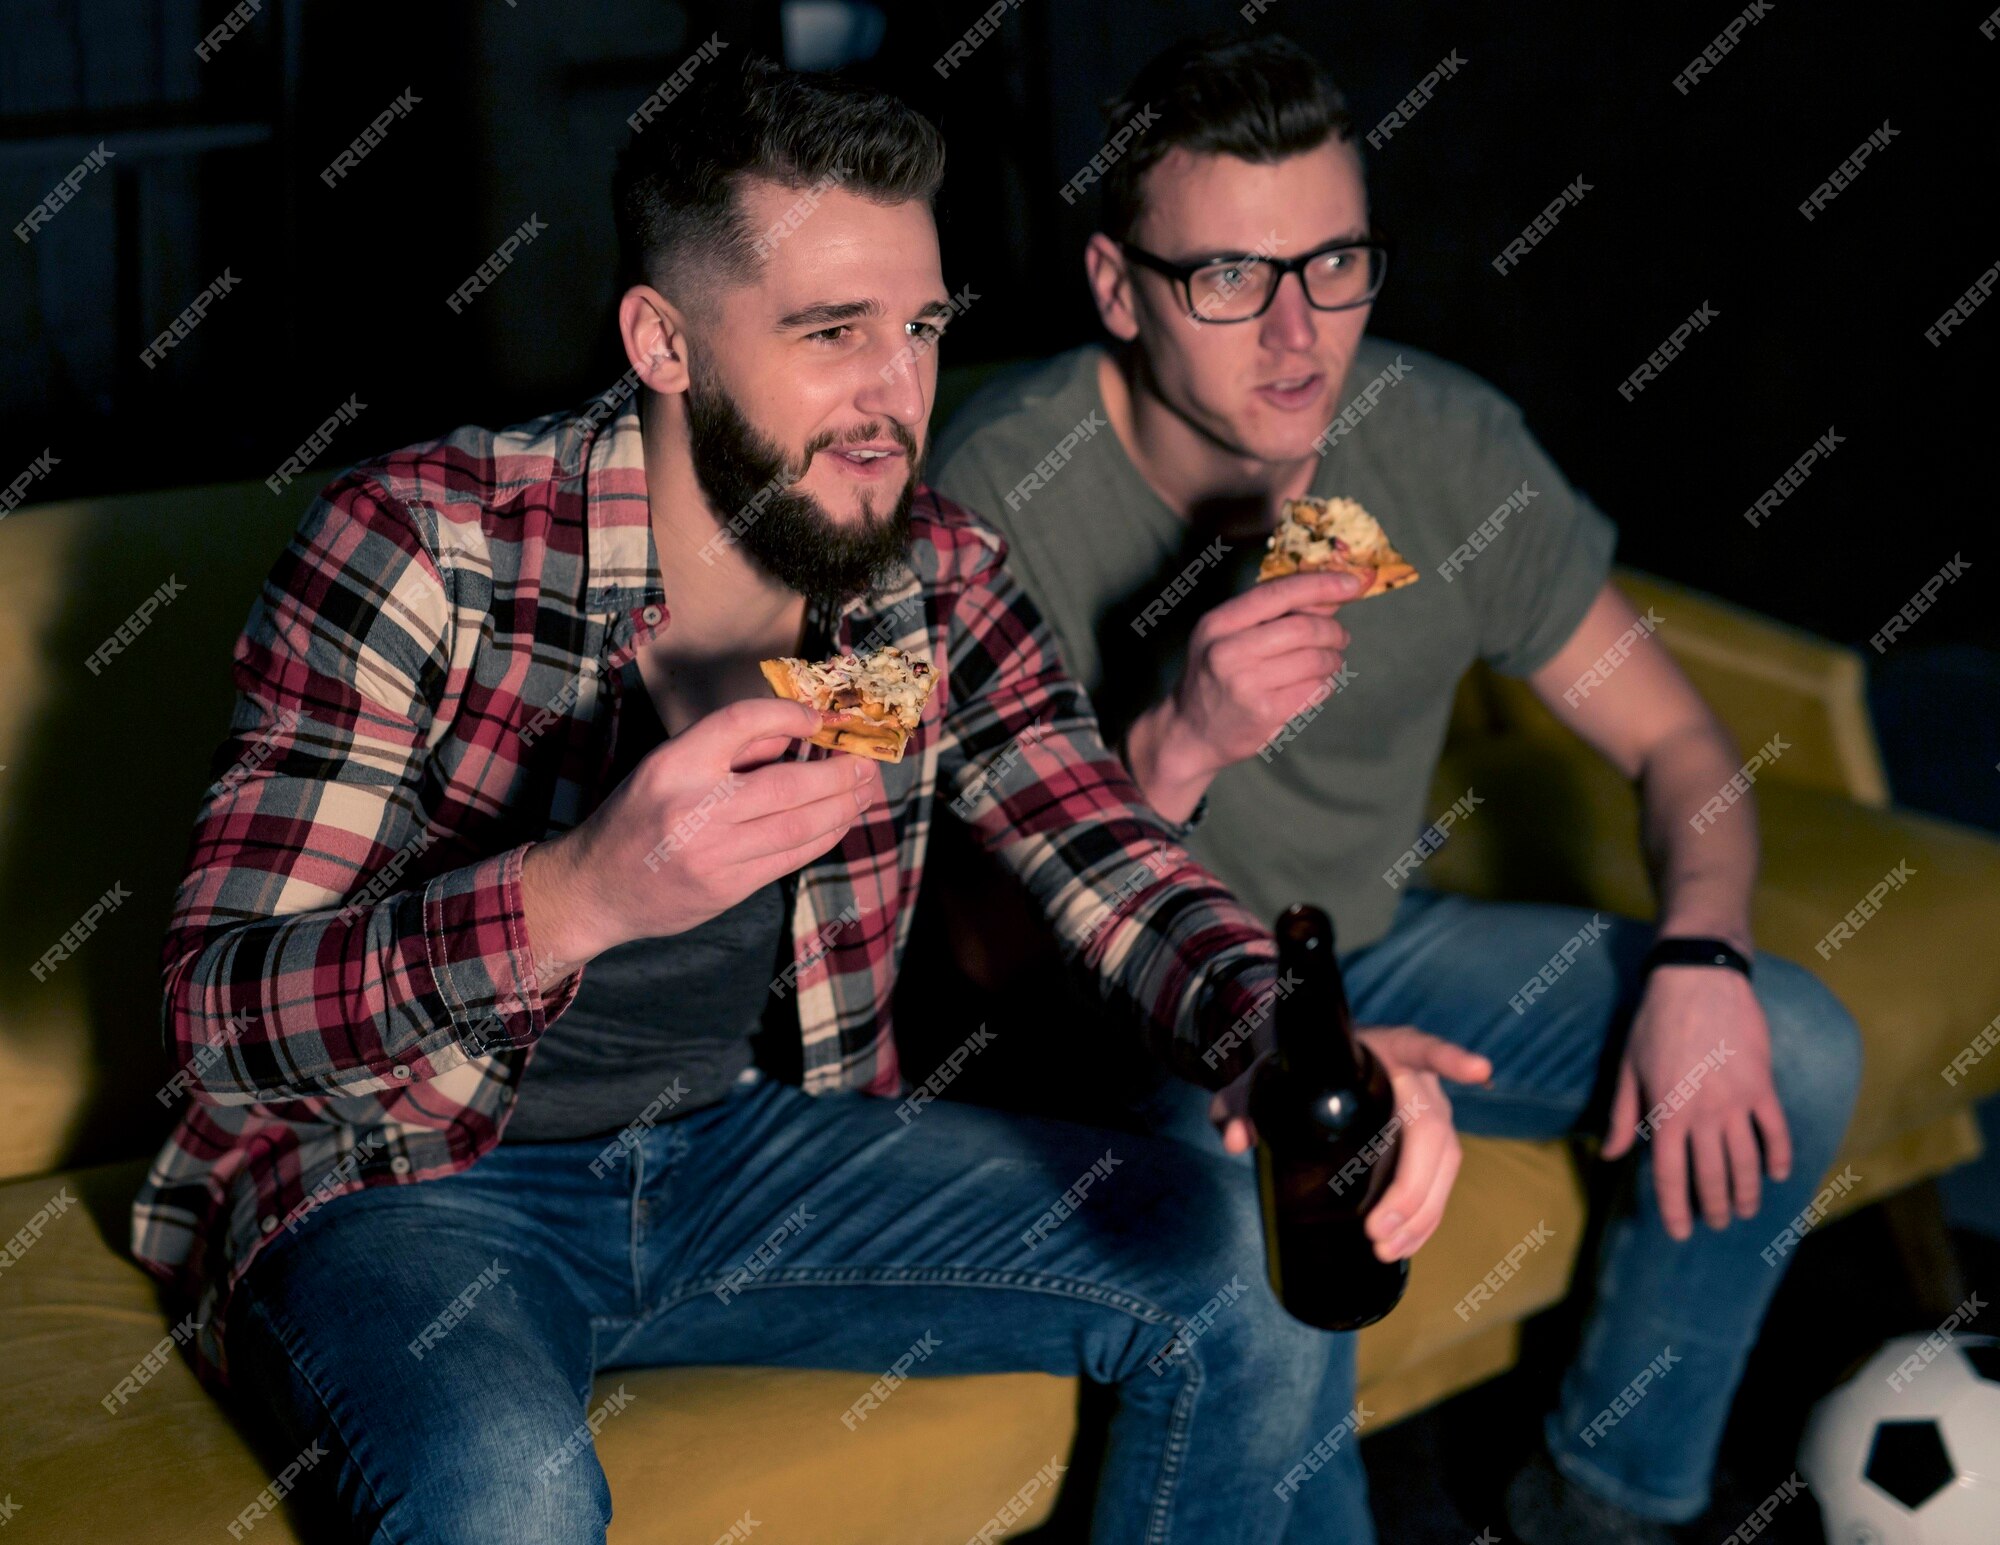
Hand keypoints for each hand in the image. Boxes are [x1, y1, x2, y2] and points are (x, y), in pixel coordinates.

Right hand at [523, 697, 877, 965]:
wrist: (596, 888)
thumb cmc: (637, 817)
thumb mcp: (667, 765)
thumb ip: (730, 748)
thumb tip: (796, 732)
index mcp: (674, 764)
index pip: (743, 722)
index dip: (791, 715)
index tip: (820, 718)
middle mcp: (694, 807)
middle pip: (788, 783)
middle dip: (840, 772)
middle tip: (868, 761)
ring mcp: (713, 853)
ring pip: (800, 826)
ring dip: (844, 806)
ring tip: (865, 789)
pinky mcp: (727, 888)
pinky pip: (791, 858)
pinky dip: (824, 836)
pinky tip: (840, 820)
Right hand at [1127, 571, 1359, 819]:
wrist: (1190, 731)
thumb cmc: (1215, 675)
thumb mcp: (1226, 635)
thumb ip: (1271, 613)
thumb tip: (1328, 596)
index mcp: (1218, 623)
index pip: (1277, 592)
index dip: (1320, 584)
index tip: (1352, 582)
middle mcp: (1228, 652)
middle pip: (1303, 628)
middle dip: (1333, 631)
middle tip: (1340, 637)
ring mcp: (1246, 685)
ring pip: (1315, 660)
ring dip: (1333, 659)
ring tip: (1329, 662)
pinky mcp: (1265, 713)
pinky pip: (1315, 689)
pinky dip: (1326, 683)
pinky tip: (1317, 683)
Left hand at [1209, 1025, 1491, 1261]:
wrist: (1303, 1078)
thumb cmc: (1285, 1075)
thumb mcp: (1257, 1084)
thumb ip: (1238, 1102)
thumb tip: (1234, 1138)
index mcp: (1379, 1049)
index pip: (1421, 1047)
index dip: (1450, 1058)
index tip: (1479, 1071)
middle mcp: (1415, 1077)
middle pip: (1431, 1129)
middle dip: (1411, 1187)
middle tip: (1375, 1232)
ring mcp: (1428, 1109)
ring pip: (1445, 1161)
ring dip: (1423, 1211)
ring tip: (1386, 1249)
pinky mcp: (1427, 1143)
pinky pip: (1441, 1180)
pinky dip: (1427, 1215)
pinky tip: (1407, 1244)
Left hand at [1601, 965, 1791, 1239]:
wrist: (1697, 978)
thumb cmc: (1654, 1021)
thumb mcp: (1628, 1067)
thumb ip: (1621, 1115)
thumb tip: (1610, 1155)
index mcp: (1665, 1112)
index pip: (1669, 1175)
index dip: (1674, 1208)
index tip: (1680, 1232)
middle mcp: (1702, 1114)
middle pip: (1711, 1175)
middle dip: (1714, 1206)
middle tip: (1718, 1223)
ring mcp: (1736, 1101)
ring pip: (1746, 1161)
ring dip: (1747, 1191)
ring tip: (1745, 1210)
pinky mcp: (1762, 1084)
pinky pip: (1775, 1130)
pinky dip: (1778, 1156)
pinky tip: (1777, 1174)